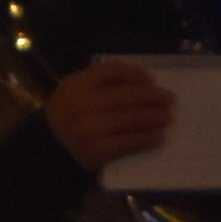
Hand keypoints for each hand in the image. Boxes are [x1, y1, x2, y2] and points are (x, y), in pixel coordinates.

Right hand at [42, 61, 174, 171]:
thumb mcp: (74, 91)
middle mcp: (84, 104)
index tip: (151, 79)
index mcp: (77, 84)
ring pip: (131, 119)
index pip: (111, 71)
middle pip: (125, 96)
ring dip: (154, 118)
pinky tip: (158, 137)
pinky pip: (129, 142)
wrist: (51, 149)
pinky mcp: (99, 149)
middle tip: (169, 99)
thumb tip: (141, 82)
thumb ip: (99, 82)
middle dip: (151, 97)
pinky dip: (146, 139)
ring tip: (168, 117)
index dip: (134, 73)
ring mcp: (92, 128)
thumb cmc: (69, 115)